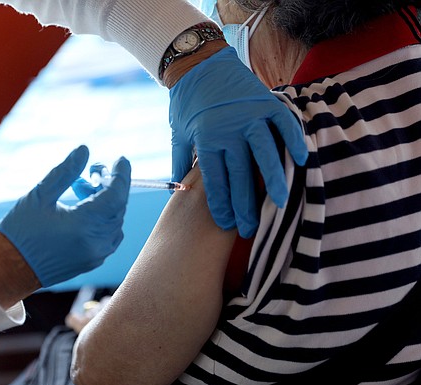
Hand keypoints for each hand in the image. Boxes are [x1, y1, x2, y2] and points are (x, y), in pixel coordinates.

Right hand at [0, 145, 130, 286]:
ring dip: (106, 202)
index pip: (116, 195)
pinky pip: (110, 235)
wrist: (9, 271)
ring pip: (115, 221)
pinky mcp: (93, 261)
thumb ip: (65, 172)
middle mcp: (96, 242)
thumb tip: (84, 150)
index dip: (121, 175)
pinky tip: (84, 210)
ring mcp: (96, 255)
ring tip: (81, 191)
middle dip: (110, 186)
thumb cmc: (21, 232)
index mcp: (84, 225)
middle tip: (91, 172)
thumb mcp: (40, 196)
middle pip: (118, 207)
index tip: (120, 159)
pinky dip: (104, 218)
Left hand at [169, 46, 306, 237]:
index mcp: (206, 140)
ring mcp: (250, 115)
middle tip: (251, 228)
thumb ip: (182, 162)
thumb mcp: (178, 134)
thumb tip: (179, 191)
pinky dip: (293, 141)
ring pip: (264, 154)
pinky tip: (300, 161)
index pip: (215, 181)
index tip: (227, 224)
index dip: (222, 205)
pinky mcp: (266, 102)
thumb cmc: (186, 103)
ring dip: (274, 180)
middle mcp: (229, 130)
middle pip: (240, 175)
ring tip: (280, 204)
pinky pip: (284, 125)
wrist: (198, 63)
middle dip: (245, 205)